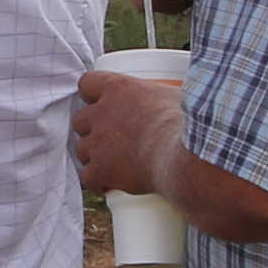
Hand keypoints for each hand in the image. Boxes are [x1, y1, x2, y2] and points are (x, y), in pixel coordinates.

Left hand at [73, 68, 184, 199]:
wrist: (186, 155)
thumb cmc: (187, 124)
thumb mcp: (175, 96)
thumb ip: (164, 94)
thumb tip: (178, 97)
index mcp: (118, 88)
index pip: (87, 83)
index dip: (92, 95)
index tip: (102, 103)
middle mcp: (101, 113)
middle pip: (80, 119)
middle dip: (91, 128)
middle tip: (109, 137)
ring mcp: (98, 143)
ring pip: (81, 150)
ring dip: (93, 156)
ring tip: (111, 162)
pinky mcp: (100, 170)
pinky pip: (87, 178)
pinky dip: (96, 182)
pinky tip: (107, 184)